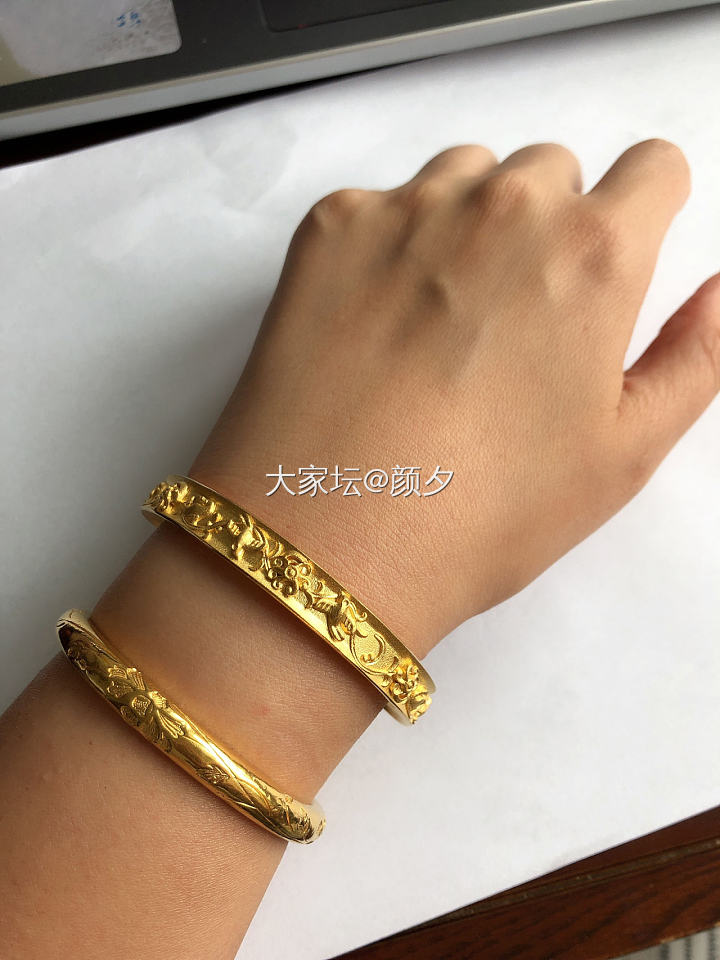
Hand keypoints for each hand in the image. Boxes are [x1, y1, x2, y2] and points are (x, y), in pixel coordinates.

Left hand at [190, 139, 719, 654]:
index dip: (642, 212)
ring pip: (466, 176)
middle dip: (549, 226)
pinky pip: (381, 204)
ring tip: (443, 323)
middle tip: (514, 323)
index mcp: (594, 254)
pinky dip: (388, 245)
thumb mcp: (623, 453)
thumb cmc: (481, 513)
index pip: (652, 168)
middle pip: (552, 170)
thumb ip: (695, 357)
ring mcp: (407, 209)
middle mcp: (504, 206)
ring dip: (469, 223)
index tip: (614, 259)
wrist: (328, 540)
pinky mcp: (330, 228)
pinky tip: (375, 327)